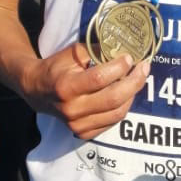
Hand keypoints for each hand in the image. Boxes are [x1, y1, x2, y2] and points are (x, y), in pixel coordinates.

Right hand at [21, 42, 149, 139]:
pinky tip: (126, 94)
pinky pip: (112, 122)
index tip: (130, 57)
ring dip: (132, 95)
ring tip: (138, 79)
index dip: (119, 68)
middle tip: (144, 68)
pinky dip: (123, 107)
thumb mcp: (71, 53)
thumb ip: (95, 51)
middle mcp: (72, 109)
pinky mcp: (83, 133)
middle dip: (134, 82)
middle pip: (113, 98)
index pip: (99, 78)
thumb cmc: (55, 68)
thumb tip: (122, 47)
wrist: (36, 90)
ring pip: (117, 113)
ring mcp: (77, 125)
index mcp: (66, 87)